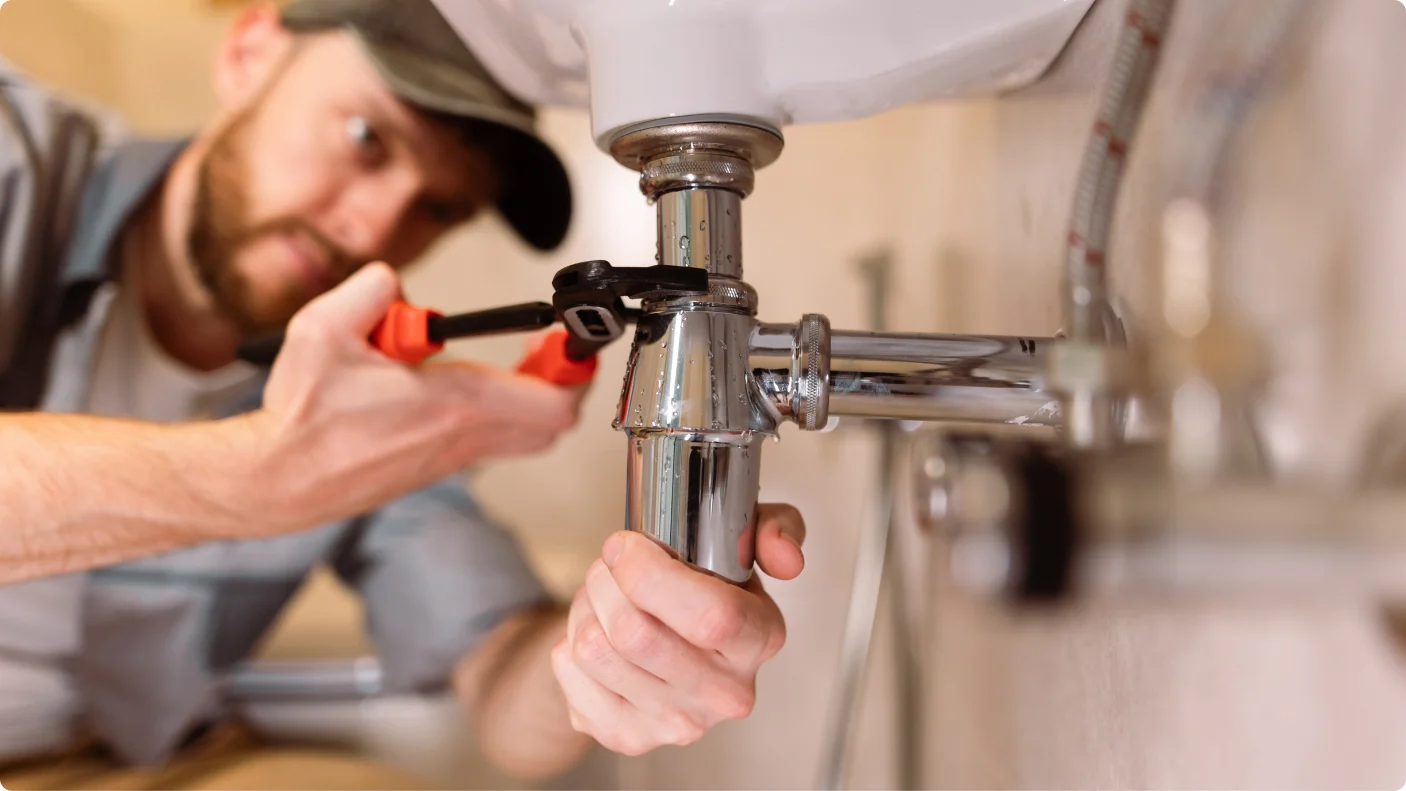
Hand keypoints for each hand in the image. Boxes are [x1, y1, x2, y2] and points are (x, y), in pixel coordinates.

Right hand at [254, 263, 581, 531]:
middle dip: (559, 382)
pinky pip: (490, 442)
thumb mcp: (323, 328)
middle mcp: (462, 438)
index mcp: (452, 404)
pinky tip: (454, 385)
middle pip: (553, 423)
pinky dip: (493, 413)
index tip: (568, 342)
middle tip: (542, 350)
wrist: (276, 479)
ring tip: (506, 362)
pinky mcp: (435, 468)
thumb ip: (369, 289)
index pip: (553, 401)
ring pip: (523, 436)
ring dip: (527, 398)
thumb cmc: (301, 417)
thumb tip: (393, 283)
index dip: (575, 370)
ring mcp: (452, 459)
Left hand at [553, 505, 805, 755]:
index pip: (711, 616)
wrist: (661, 646)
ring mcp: (676, 722)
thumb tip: (787, 559)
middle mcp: (725, 692)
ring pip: (596, 650)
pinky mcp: (627, 736)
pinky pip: (570, 672)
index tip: (626, 546)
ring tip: (603, 596)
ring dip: (586, 607)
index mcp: (759, 639)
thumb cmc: (702, 591)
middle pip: (638, 634)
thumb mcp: (742, 543)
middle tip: (608, 564)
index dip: (652, 574)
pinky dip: (568, 639)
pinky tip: (595, 632)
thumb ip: (774, 530)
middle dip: (606, 581)